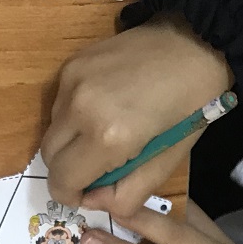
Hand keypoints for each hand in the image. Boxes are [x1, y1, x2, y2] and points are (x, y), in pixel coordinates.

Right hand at [43, 14, 232, 216]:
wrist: (194, 43)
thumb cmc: (190, 108)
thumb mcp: (167, 162)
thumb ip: (127, 193)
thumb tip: (93, 200)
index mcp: (108, 137)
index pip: (62, 181)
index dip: (71, 195)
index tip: (89, 191)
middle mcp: (80, 108)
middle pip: (48, 157)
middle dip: (68, 170)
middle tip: (97, 168)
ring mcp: (71, 81)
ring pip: (52, 130)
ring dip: (70, 142)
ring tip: (105, 134)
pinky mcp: (71, 64)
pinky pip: (59, 104)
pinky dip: (73, 117)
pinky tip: (104, 109)